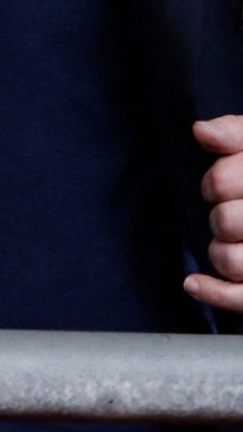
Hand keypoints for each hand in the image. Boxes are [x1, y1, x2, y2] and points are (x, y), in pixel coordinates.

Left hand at [187, 116, 242, 310]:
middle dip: (221, 214)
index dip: (217, 182)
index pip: (219, 184)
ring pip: (229, 261)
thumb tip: (202, 131)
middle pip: (222, 222)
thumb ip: (235, 134)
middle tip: (238, 211)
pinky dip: (213, 292)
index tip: (231, 184)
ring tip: (233, 240)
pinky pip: (241, 299)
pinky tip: (193, 282)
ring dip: (220, 250)